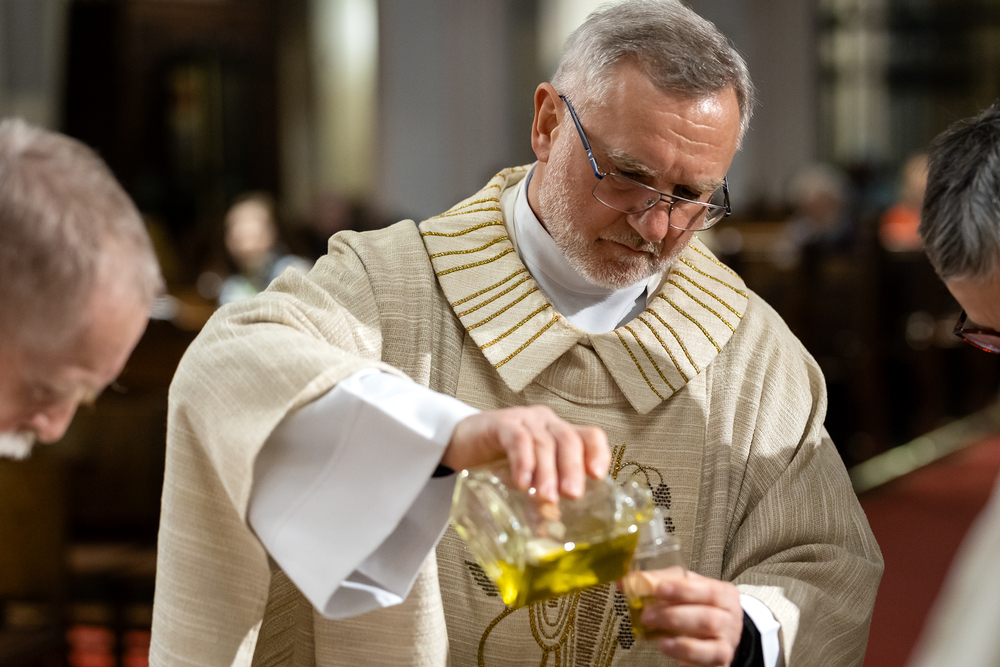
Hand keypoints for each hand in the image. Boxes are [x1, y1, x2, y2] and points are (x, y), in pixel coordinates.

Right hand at [441, 406, 609, 500]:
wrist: (456, 442)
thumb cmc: (496, 461)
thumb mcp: (525, 479)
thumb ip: (539, 497)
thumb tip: (552, 531)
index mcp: (559, 435)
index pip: (589, 437)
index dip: (598, 454)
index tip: (598, 477)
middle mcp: (546, 424)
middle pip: (570, 440)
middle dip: (573, 469)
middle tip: (572, 495)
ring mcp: (525, 420)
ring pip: (544, 442)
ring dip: (547, 472)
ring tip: (545, 497)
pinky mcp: (501, 423)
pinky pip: (517, 439)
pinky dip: (523, 461)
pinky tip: (523, 481)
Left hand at [638, 571, 742, 666]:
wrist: (715, 636)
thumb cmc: (697, 607)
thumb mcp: (682, 590)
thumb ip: (656, 583)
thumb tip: (624, 581)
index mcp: (724, 594)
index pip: (708, 589)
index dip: (683, 589)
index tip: (659, 589)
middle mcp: (730, 617)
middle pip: (707, 616)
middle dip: (673, 614)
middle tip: (646, 615)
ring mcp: (727, 641)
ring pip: (707, 637)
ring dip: (677, 632)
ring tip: (655, 634)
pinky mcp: (720, 660)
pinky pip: (707, 657)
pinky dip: (684, 651)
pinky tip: (666, 646)